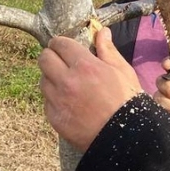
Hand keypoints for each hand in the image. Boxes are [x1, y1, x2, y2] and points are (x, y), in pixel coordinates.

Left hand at [39, 28, 142, 151]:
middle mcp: (67, 81)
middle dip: (52, 56)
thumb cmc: (127, 103)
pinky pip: (47, 101)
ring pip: (43, 80)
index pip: (60, 43)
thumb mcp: (123, 72)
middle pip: (44, 59)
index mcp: (85, 66)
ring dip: (52, 78)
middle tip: (61, 62)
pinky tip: (69, 102)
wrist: (125, 139)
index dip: (61, 43)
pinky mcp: (55, 118)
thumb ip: (108, 50)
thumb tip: (102, 31)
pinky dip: (54, 99)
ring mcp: (58, 101)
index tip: (65, 47)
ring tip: (67, 84)